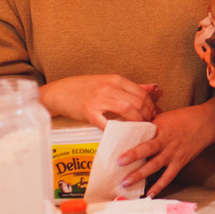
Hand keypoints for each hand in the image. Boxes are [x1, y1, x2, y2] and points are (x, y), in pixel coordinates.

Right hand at [39, 75, 158, 129]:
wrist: (61, 92)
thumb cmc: (86, 87)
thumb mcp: (109, 82)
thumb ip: (131, 87)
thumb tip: (153, 87)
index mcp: (115, 79)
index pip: (141, 92)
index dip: (150, 105)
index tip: (152, 114)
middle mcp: (109, 87)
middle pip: (137, 102)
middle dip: (147, 115)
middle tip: (148, 123)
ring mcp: (99, 99)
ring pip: (127, 110)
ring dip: (137, 121)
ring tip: (140, 128)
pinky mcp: (89, 112)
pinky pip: (107, 123)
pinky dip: (118, 129)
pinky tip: (122, 134)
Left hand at [117, 98, 214, 197]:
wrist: (206, 123)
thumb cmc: (183, 118)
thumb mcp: (165, 117)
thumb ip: (150, 125)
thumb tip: (131, 130)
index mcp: (160, 128)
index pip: (142, 134)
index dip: (131, 140)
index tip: (118, 144)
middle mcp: (166, 141)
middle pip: (148, 149)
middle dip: (133, 157)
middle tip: (118, 164)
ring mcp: (173, 153)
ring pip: (155, 165)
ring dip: (140, 175)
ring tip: (126, 183)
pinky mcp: (180, 162)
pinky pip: (168, 176)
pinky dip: (159, 186)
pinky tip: (149, 194)